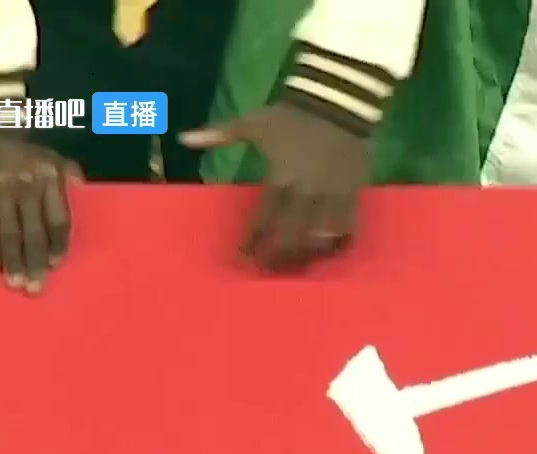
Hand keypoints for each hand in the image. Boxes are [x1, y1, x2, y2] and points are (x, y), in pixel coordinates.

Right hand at [0, 138, 80, 294]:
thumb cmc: (19, 148)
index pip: (58, 220)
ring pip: (8, 233)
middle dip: (35, 263)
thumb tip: (82, 185)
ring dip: (13, 262)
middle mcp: (25, 184)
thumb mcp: (50, 154)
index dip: (57, 245)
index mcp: (49, 177)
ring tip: (17, 283)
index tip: (55, 266)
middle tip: (36, 289)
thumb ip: (68, 172)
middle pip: (33, 232)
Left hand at [182, 103, 368, 272]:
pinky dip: (338, 243)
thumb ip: (219, 135)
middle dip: (279, 257)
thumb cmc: (291, 116)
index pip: (264, 221)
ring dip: (308, 255)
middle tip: (268, 269)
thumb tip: (183, 138)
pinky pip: (348, 228)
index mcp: (281, 179)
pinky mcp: (353, 195)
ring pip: (321, 239)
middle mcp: (307, 194)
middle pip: (292, 237)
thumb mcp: (253, 123)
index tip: (244, 257)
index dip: (253, 242)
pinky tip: (330, 251)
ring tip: (298, 265)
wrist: (337, 103)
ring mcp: (333, 196)